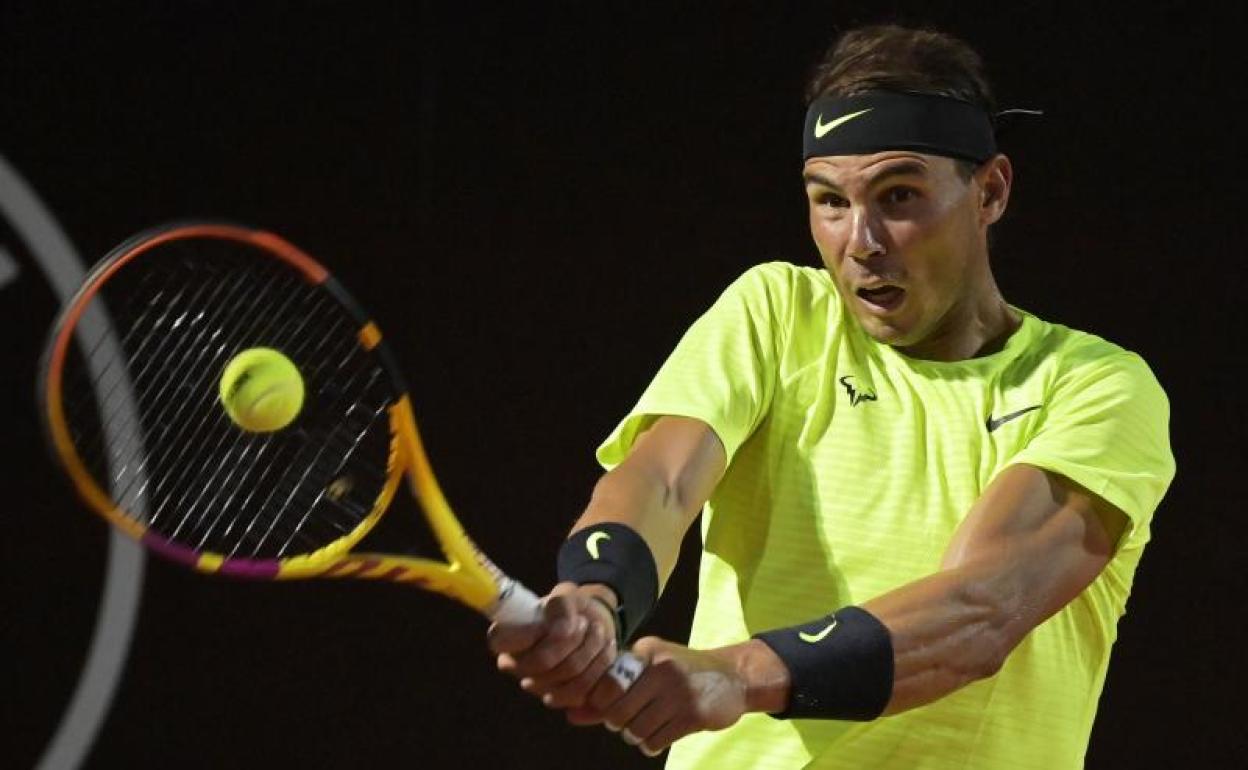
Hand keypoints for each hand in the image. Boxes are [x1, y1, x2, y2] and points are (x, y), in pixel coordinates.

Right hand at [487, 581, 619, 708]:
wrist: (594, 627)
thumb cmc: (572, 610)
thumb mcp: (566, 596)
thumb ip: (561, 606)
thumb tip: (561, 629)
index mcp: (508, 638)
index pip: (500, 641)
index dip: (528, 634)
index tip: (554, 621)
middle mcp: (517, 666)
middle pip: (543, 662)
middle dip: (573, 639)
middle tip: (585, 622)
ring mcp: (539, 687)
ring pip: (568, 677)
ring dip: (591, 649)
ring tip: (597, 632)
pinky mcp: (564, 700)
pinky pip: (583, 692)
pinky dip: (600, 666)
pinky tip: (604, 650)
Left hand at [568, 637, 762, 757]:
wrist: (733, 677)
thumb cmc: (680, 673)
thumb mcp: (648, 671)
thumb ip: (609, 692)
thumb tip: (569, 714)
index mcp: (647, 652)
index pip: (607, 684)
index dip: (599, 704)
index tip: (606, 707)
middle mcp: (662, 668)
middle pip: (617, 711)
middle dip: (617, 722)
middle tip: (626, 719)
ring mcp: (679, 692)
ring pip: (635, 729)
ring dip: (635, 734)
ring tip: (646, 725)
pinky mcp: (694, 715)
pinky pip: (656, 740)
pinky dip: (652, 743)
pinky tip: (661, 732)